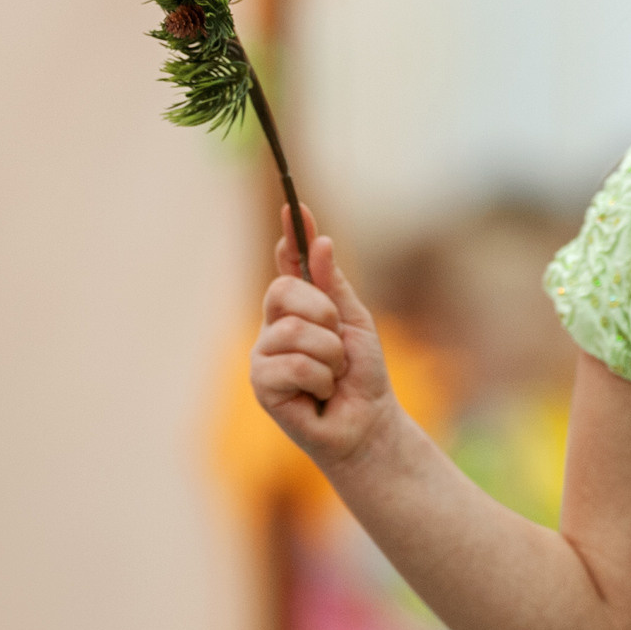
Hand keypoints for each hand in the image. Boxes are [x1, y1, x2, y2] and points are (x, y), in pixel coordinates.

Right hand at [250, 203, 396, 470]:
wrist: (368, 423)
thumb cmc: (361, 376)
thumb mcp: (355, 323)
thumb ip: (334, 285)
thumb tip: (320, 242)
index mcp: (297, 311)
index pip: (288, 266)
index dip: (292, 236)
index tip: (296, 206)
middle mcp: (274, 329)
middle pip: (283, 291)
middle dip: (324, 314)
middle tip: (338, 344)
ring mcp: (264, 356)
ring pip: (294, 332)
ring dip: (330, 355)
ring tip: (333, 376)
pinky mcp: (262, 386)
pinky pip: (294, 365)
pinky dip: (320, 380)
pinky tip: (320, 395)